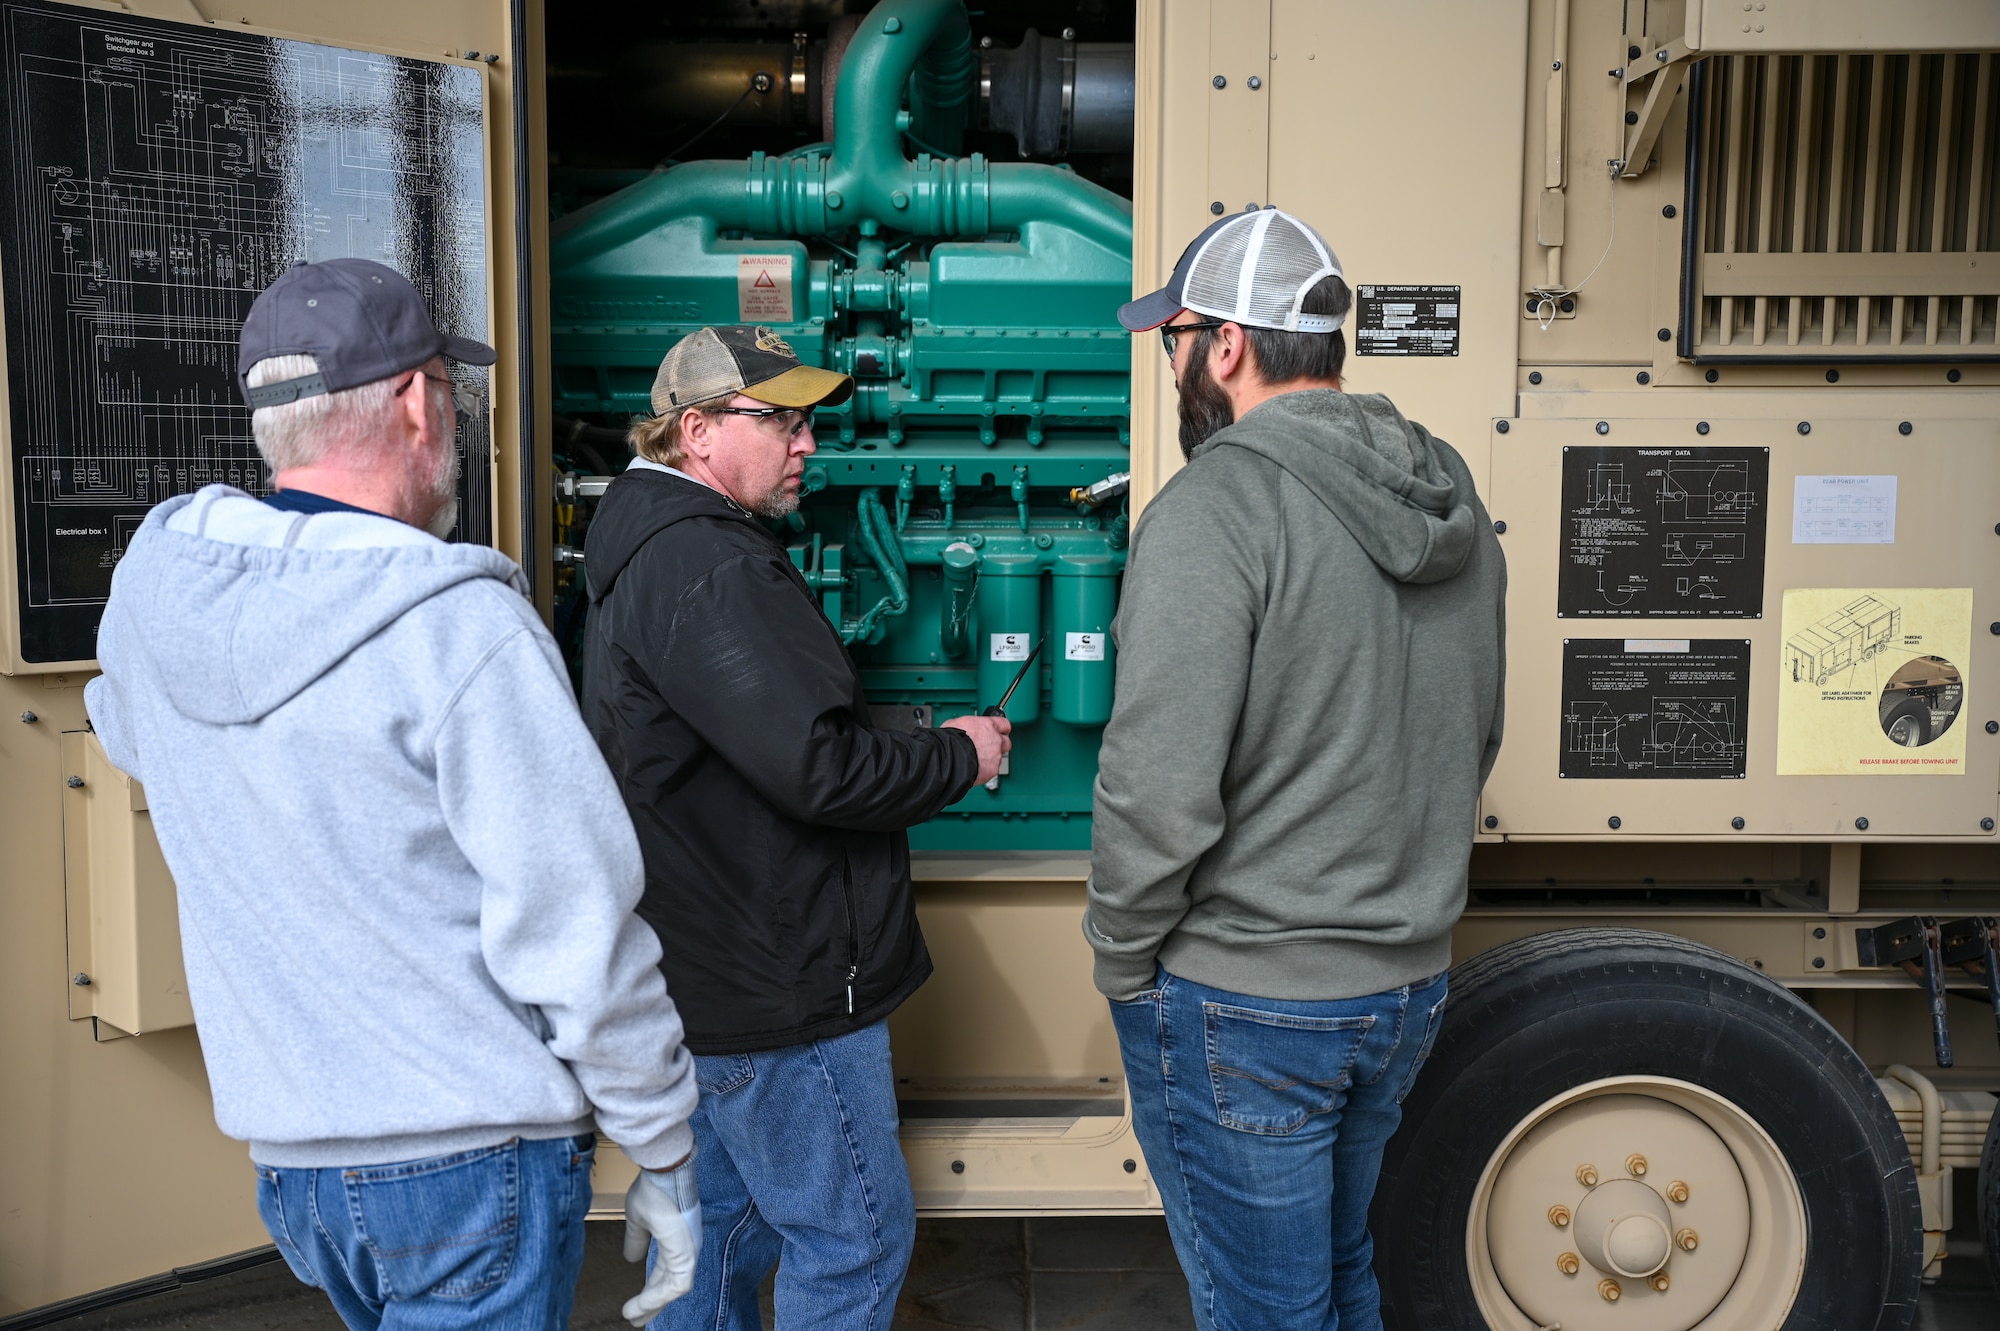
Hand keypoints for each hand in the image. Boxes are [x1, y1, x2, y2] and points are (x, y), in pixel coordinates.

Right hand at [622, 1160, 701, 1326]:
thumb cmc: (654, 1188)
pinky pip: (676, 1286)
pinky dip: (657, 1298)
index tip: (635, 1305)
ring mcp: (689, 1251)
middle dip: (654, 1304)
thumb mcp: (638, 1219)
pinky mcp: (687, 1254)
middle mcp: (686, 1247)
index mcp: (677, 1239)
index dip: (651, 1289)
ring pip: (674, 1289)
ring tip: (633, 1317)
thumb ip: (636, 1240)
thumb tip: (630, 1259)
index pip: (664, 1271)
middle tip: (636, 1320)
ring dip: (653, 1305)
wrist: (663, 1170)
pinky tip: (640, 1306)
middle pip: (671, 1284)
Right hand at [942, 713, 1011, 784]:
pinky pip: (992, 770)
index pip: (1004, 724)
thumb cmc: (949, 740)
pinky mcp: (993, 770)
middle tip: (987, 747)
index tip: (998, 732)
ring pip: (999, 757)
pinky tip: (974, 768)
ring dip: (990, 759)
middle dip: (998, 745)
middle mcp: (995, 740)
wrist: (948, 758)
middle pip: (1006, 742)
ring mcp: (996, 755)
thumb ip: (970, 726)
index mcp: (988, 725)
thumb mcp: (958, 724)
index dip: (1000, 729)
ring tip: (976, 760)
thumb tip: (967, 728)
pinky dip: (985, 770)